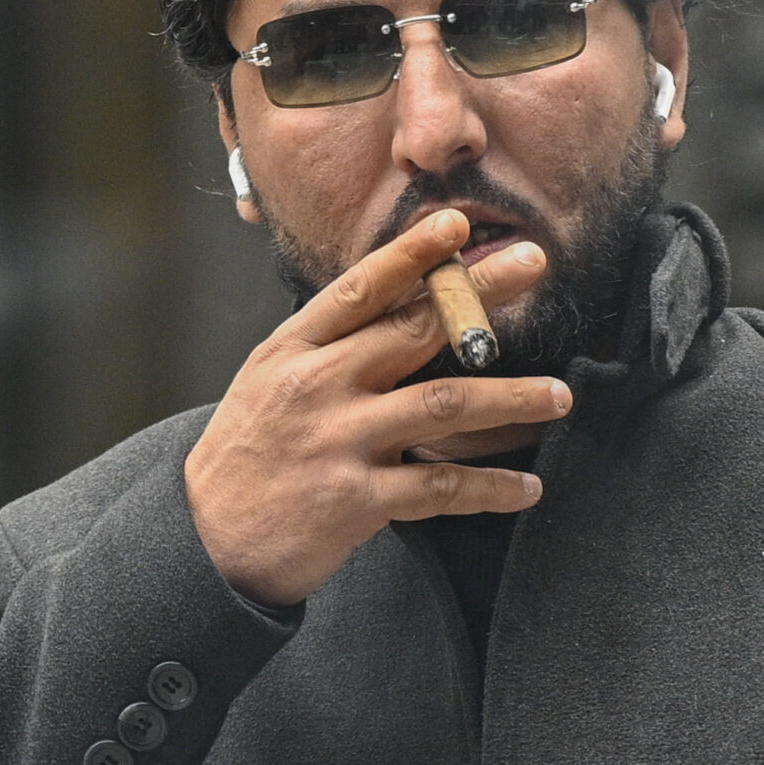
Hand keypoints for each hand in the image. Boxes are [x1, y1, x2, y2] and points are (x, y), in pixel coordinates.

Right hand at [185, 209, 572, 606]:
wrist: (203, 540)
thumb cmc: (251, 451)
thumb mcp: (271, 379)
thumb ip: (331, 344)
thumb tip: (403, 296)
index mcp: (293, 350)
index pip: (359, 290)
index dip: (411, 254)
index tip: (458, 224)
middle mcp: (315, 387)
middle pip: (412, 330)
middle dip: (480, 295)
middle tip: (535, 266)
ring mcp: (336, 443)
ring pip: (442, 405)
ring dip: (511, 399)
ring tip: (560, 396)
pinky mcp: (353, 501)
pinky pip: (439, 489)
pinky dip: (490, 489)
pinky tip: (527, 488)